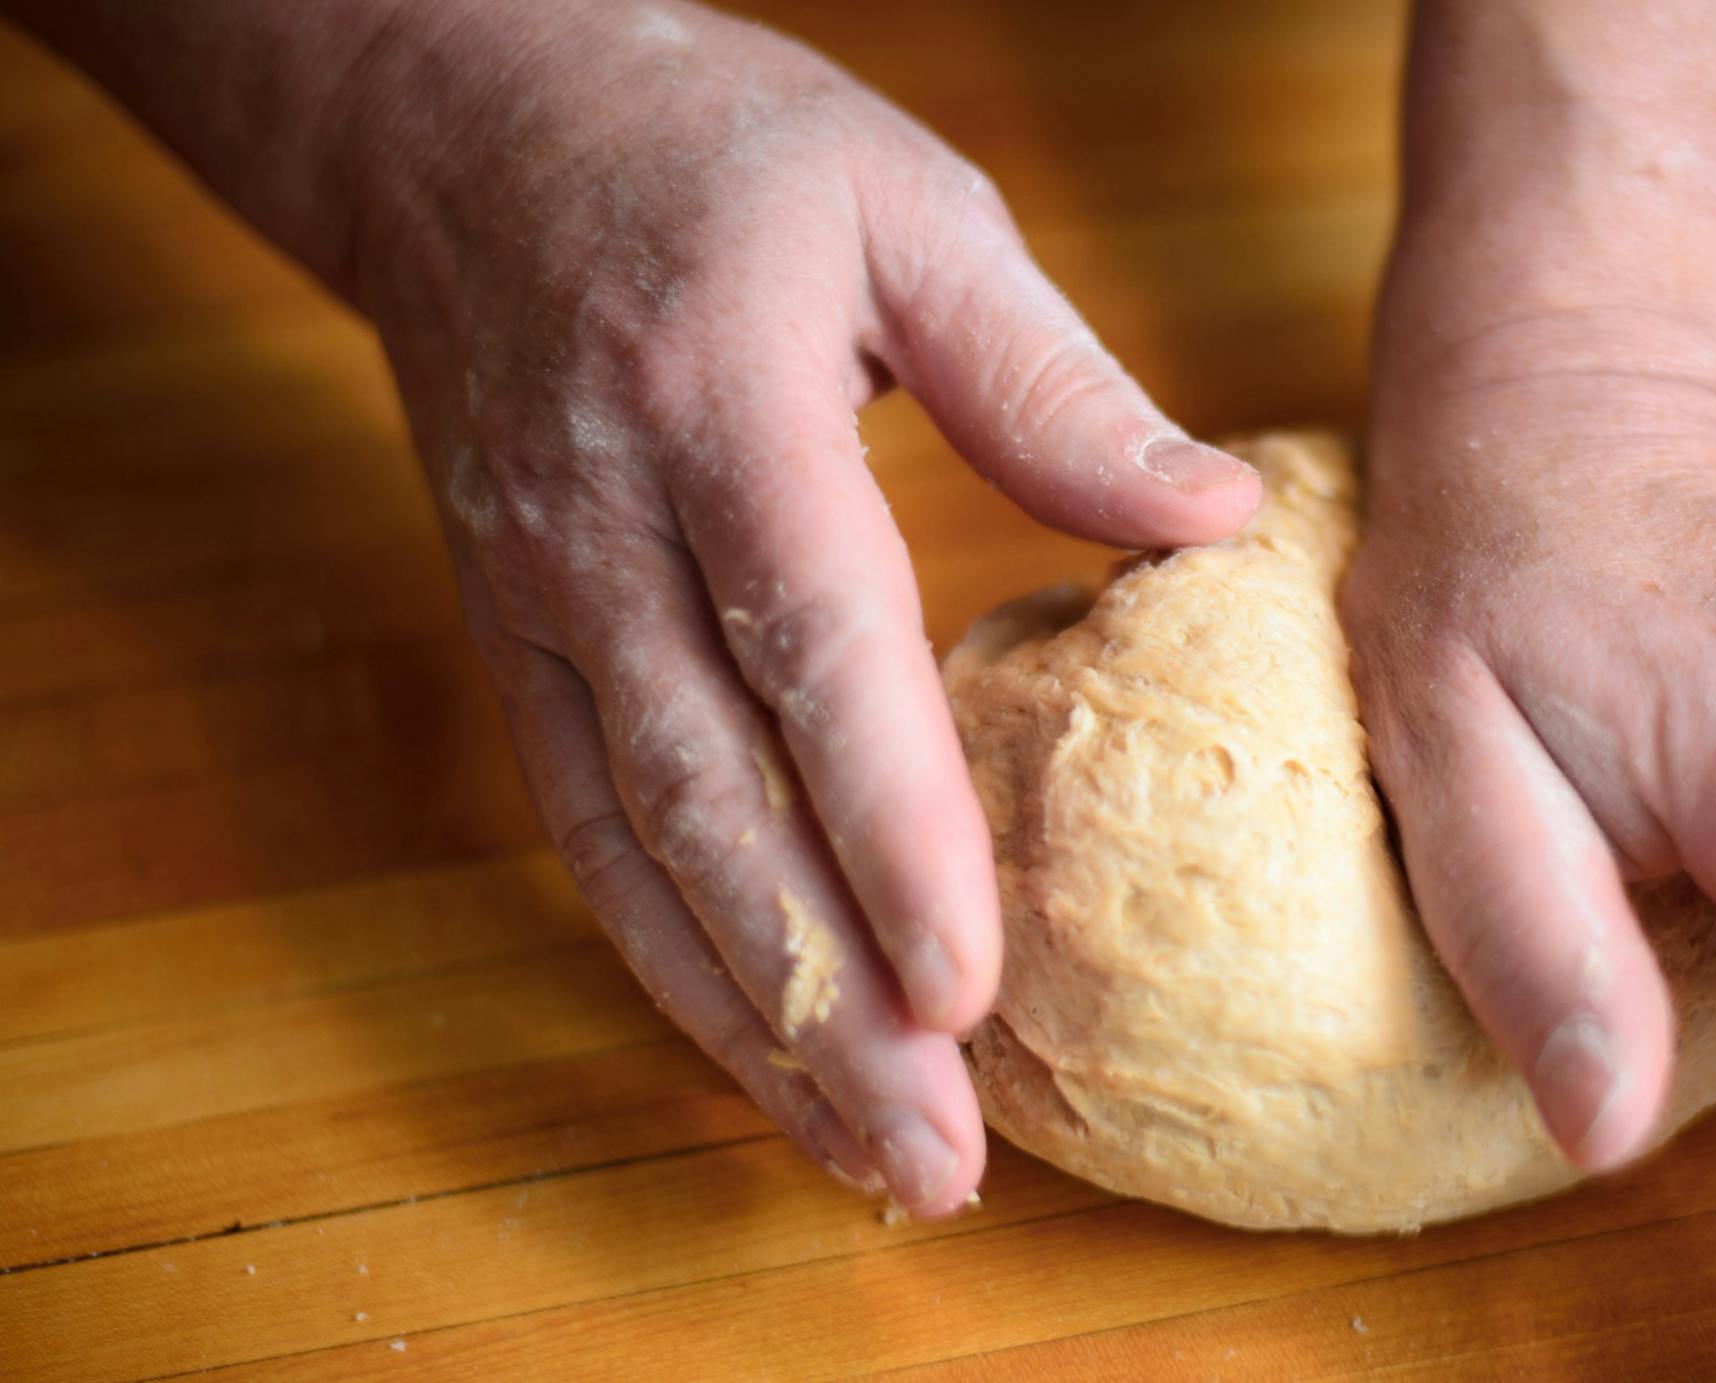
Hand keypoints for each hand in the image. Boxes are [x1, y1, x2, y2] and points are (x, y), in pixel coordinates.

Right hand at [343, 1, 1260, 1213]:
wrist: (467, 132)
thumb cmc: (715, 153)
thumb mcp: (906, 201)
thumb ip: (1050, 376)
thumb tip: (1211, 521)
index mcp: (722, 401)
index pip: (808, 639)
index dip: (885, 821)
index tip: (965, 982)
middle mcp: (606, 525)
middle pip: (710, 796)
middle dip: (821, 995)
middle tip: (933, 1151)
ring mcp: (541, 597)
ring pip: (636, 849)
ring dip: (746, 1022)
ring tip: (866, 1155)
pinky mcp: (515, 643)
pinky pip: (585, 830)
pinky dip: (668, 960)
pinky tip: (756, 1055)